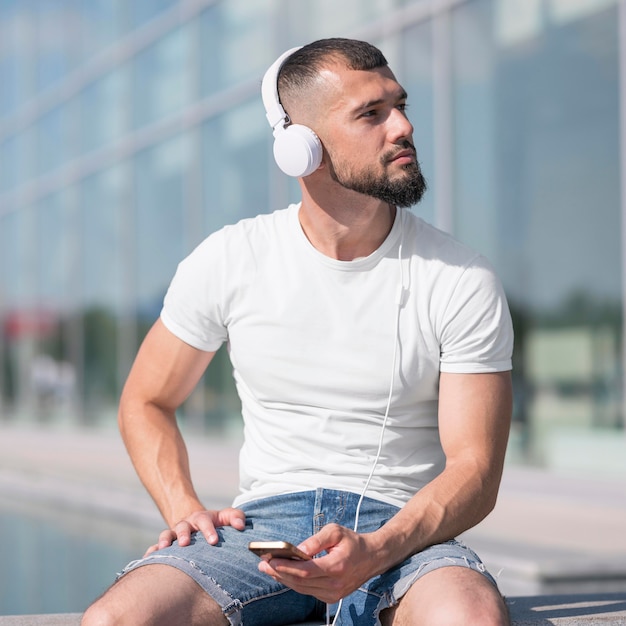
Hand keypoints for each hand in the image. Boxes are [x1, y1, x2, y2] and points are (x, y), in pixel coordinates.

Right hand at [144, 507, 245, 556]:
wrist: (195, 521)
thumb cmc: (215, 523)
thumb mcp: (226, 517)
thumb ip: (236, 517)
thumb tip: (241, 526)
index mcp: (202, 518)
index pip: (205, 521)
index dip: (209, 530)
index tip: (214, 541)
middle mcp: (186, 524)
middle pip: (183, 526)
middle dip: (184, 535)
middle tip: (185, 543)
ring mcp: (174, 533)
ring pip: (167, 534)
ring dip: (166, 541)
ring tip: (165, 549)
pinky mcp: (166, 543)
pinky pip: (156, 546)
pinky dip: (152, 551)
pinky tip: (148, 559)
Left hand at [257, 523, 381, 603]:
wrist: (372, 558)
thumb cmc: (352, 542)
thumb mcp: (335, 532)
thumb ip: (316, 540)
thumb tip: (298, 549)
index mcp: (337, 566)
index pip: (306, 570)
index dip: (286, 567)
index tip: (270, 560)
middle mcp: (335, 584)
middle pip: (300, 582)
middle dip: (279, 573)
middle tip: (263, 563)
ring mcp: (334, 594)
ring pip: (302, 589)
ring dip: (284, 579)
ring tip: (268, 568)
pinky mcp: (332, 597)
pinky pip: (308, 591)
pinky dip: (294, 582)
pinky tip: (283, 574)